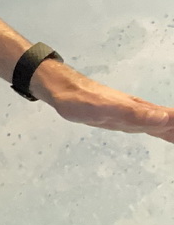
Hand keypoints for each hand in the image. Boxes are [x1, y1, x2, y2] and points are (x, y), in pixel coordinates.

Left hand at [32, 60, 173, 142]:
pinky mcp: (128, 118)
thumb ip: (136, 114)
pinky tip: (171, 133)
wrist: (62, 91)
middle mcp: (144, 112)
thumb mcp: (106, 109)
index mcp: (143, 111)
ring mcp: (137, 115)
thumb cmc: (80, 100)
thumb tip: (166, 118)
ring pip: (169, 125)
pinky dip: (170, 131)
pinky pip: (156, 126)